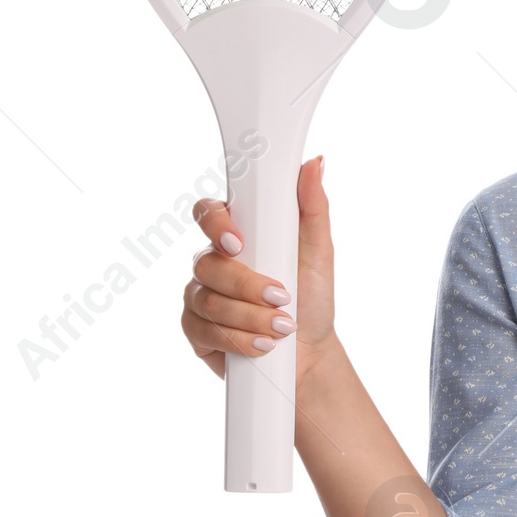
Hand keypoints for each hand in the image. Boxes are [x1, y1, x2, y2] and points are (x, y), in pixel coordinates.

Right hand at [181, 155, 336, 384]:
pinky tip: (263, 344)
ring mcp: (200, 296)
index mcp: (238, 235)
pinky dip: (238, 339)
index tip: (238, 243)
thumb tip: (315, 163)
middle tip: (281, 297)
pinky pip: (203, 330)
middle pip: (207, 262)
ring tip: (282, 327)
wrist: (309, 354)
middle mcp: (213, 262)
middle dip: (246, 284)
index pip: (208, 213)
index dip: (215, 224)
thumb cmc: (312, 299)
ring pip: (206, 299)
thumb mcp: (320, 252)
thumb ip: (313, 207)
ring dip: (249, 316)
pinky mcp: (196, 331)